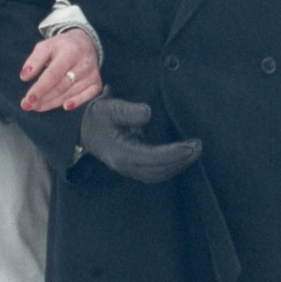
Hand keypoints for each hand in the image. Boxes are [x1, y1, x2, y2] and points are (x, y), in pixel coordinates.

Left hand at [18, 29, 102, 112]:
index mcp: (70, 52)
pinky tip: (65, 106)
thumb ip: (34, 60)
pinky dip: (77, 102)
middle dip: (43, 98)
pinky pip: (88, 96)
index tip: (28, 99)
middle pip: (61, 86)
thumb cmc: (62, 46)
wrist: (85, 42)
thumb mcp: (45, 46)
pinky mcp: (97, 82)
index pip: (53, 74)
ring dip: (53, 103)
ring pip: (70, 93)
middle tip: (27, 105)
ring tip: (37, 107)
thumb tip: (25, 76)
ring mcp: (92, 74)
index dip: (40, 88)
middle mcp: (84, 63)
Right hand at [77, 97, 201, 183]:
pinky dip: (170, 166)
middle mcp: (125, 165)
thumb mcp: (108, 107)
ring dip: (177, 165)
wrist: (82, 127)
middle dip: (181, 160)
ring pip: (157, 174)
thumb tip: (148, 113)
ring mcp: (128, 168)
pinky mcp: (132, 166)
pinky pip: (154, 172)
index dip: (174, 153)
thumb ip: (128, 110)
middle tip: (198, 147)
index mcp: (120, 153)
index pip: (152, 158)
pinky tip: (181, 157)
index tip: (191, 145)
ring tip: (195, 151)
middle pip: (158, 170)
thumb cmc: (97, 116)